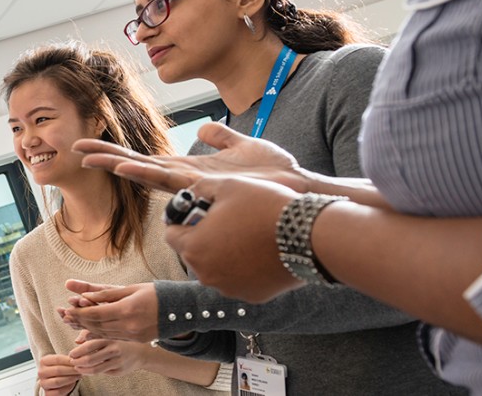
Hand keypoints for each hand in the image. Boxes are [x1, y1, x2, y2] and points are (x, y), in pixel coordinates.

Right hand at [37, 354, 80, 394]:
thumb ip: (67, 360)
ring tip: (78, 376)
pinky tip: (73, 383)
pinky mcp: (47, 393)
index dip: (69, 361)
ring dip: (71, 379)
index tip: (78, 362)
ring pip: (58, 381)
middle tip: (79, 370)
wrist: (56, 382)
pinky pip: (59, 391)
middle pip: (58, 370)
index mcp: (43, 361)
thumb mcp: (61, 362)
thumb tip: (76, 359)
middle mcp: (41, 372)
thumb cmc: (61, 370)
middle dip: (71, 370)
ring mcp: (43, 383)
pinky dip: (68, 387)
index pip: (57, 359)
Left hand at [62, 281, 159, 342]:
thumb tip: (87, 296)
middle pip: (97, 324)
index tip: (68, 309)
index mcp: (126, 309)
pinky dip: (101, 333)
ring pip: (104, 333)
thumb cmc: (157, 293)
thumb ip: (108, 294)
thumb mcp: (132, 289)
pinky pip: (114, 337)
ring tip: (76, 322)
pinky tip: (92, 329)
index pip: (96, 313)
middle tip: (67, 316)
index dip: (79, 312)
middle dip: (80, 320)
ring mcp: (133, 335)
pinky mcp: (137, 339)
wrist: (182, 309)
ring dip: (88, 328)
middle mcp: (129, 325)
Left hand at [68, 338, 150, 375]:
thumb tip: (77, 341)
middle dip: (78, 362)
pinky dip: (93, 372)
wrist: (140, 353)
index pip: (90, 345)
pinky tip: (88, 370)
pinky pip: (103, 373)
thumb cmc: (118, 342)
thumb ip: (91, 336)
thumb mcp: (107, 335)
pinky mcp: (119, 371)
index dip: (78, 351)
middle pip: (91, 359)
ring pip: (96, 369)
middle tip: (72, 362)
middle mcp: (114, 350)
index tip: (71, 354)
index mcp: (109, 339)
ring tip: (78, 368)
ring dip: (84, 370)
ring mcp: (117, 362)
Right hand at [72, 122, 310, 192]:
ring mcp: (191, 184)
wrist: (296, 191)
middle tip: (76, 148)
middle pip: (136, 167)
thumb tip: (205, 129)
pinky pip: (167, 178)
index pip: (147, 162)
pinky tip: (125, 166)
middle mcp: (185, 181)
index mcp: (190, 171)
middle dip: (106, 157)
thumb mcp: (244, 146)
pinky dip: (144, 172)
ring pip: (144, 172)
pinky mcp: (202, 184)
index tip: (96, 147)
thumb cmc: (275, 174)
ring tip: (89, 156)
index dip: (121, 155)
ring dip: (116, 163)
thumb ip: (222, 137)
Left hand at [167, 176, 304, 302]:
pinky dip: (244, 268)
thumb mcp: (226, 185)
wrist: (310, 236)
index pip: (171, 233)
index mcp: (192, 247)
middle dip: (203, 237)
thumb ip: (198, 189)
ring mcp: (229, 288)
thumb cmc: (265, 207)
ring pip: (216, 267)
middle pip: (193, 252)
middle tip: (226, 221)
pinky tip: (261, 251)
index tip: (198, 212)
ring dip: (223, 253)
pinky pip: (239, 280)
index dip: (182, 219)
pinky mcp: (251, 296)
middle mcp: (205, 274)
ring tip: (246, 234)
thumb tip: (187, 195)